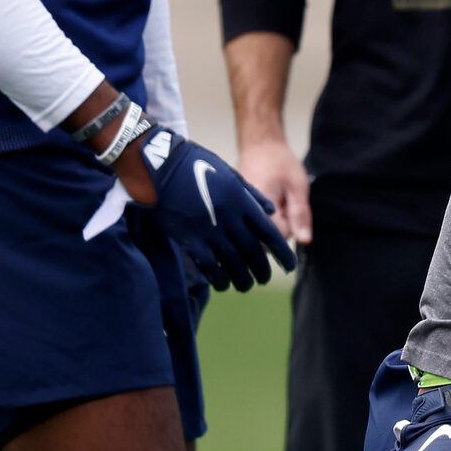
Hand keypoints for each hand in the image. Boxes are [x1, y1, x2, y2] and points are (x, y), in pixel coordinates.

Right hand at [136, 129, 295, 291]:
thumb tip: (271, 212)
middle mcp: (229, 218)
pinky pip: (208, 265)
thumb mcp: (229, 173)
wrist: (160, 164)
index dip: (282, 253)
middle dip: (261, 270)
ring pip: (232, 262)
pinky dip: (218, 278)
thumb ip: (252, 195)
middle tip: (265, 280)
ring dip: (242, 279)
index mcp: (241, 201)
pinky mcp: (188, 238)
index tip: (290, 267)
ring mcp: (208, 229)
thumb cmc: (196, 164)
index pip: (269, 233)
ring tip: (246, 286)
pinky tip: (223, 284)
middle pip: (253, 252)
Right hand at [237, 135, 313, 246]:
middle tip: (280, 200)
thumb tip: (304, 241)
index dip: (289, 225)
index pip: (276, 236)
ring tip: (273, 198)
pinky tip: (265, 199)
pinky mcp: (234, 208)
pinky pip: (251, 221)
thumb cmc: (280, 162)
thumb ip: (300, 214)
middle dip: (278, 224)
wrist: (259, 144)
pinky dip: (262, 214)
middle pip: (265, 236)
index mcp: (257, 208)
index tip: (289, 207)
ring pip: (259, 229)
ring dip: (270, 219)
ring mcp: (235, 211)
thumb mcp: (298, 186)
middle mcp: (242, 212)